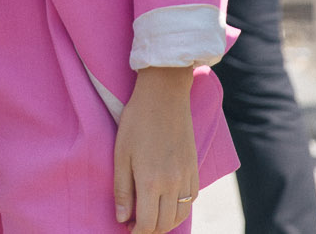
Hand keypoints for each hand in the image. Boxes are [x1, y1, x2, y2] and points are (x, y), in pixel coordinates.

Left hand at [114, 67, 198, 233]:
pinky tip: (167, 201)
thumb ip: (122, 189)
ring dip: (165, 222)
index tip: (127, 229)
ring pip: (180, 215)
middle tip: (134, 223)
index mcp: (151, 182)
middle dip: (149, 230)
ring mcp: (187, 176)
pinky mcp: (194, 168)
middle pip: (164, 224)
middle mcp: (173, 184)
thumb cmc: (137, 121)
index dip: (136, 233)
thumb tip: (122, 218)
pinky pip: (191, 200)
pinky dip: (179, 208)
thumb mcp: (121, 154)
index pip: (147, 224)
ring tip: (150, 215)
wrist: (164, 95)